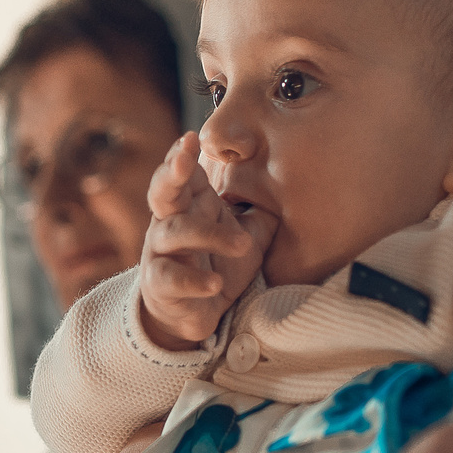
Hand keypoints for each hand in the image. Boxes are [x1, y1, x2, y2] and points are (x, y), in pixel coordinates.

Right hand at [136, 134, 275, 350]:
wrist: (192, 314)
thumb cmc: (220, 266)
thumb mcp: (249, 236)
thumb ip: (264, 212)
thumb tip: (293, 187)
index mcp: (192, 206)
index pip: (184, 174)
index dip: (183, 155)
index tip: (192, 137)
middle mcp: (170, 223)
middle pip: (162, 191)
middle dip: (171, 172)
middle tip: (184, 160)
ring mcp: (161, 253)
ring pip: (174, 232)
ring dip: (210, 235)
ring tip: (243, 245)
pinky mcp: (159, 284)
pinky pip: (171, 277)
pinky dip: (194, 280)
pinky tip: (215, 283)